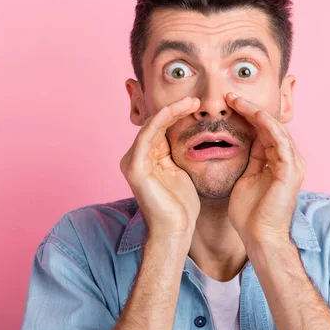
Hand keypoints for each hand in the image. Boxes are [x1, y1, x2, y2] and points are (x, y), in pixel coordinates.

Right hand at [120, 97, 200, 238]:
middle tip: (196, 99)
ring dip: (172, 110)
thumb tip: (191, 131)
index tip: (198, 104)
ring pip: (152, 125)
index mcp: (147, 157)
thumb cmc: (182, 205)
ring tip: (192, 102)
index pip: (161, 127)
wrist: (177, 230)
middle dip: (176, 108)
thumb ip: (179, 151)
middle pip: (155, 123)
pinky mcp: (134, 167)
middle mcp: (136, 156)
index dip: (177, 112)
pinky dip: (162, 120)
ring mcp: (132, 161)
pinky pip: (148, 135)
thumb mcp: (182, 170)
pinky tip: (177, 110)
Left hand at [225, 93, 305, 244]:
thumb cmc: (250, 214)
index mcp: (279, 162)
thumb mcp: (246, 178)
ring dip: (255, 112)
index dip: (247, 116)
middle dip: (249, 109)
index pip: (263, 131)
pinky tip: (252, 113)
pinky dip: (266, 125)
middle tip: (230, 95)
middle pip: (269, 126)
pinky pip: (279, 140)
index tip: (228, 104)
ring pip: (274, 128)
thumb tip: (244, 140)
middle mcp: (289, 159)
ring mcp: (293, 163)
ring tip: (236, 100)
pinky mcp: (291, 169)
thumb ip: (250, 160)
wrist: (259, 238)